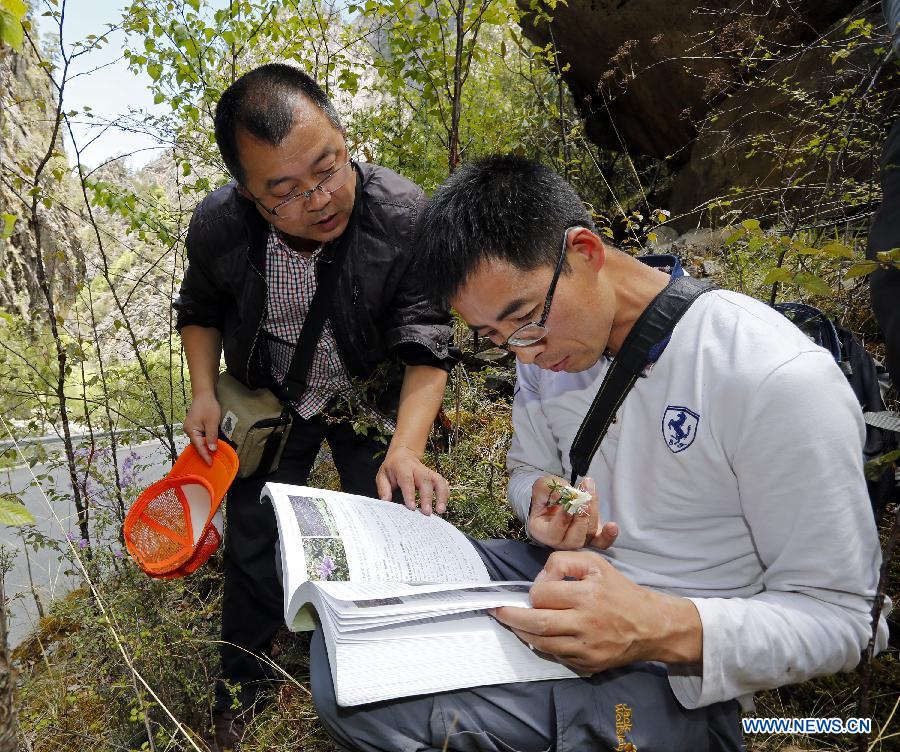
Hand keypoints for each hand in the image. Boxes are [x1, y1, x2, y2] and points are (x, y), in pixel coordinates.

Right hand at [183, 392, 220, 464]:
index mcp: (191, 430)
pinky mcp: (194, 425)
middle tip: (212, 463)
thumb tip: (212, 449)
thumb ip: (211, 436)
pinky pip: (199, 436)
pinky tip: (210, 445)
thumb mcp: (212, 422)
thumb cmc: (208, 406)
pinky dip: (204, 441)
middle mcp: (188, 430)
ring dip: (205, 447)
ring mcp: (191, 428)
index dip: (205, 455)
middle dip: (204, 453)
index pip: (199, 446)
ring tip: (212, 456)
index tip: (210, 464)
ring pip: (198, 441)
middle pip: (197, 445)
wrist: (204, 394)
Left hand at [375, 446, 449, 514]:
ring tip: (440, 510)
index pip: (407, 480)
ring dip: (441, 495)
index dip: (410, 494)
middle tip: (427, 513)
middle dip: (427, 497)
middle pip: (425, 481)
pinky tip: (443, 505)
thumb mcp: (382, 476)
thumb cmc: (392, 469)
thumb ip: (384, 489)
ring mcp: (428, 472)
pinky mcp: (435, 476)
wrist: (403, 455)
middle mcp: (418, 469)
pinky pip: (443, 483)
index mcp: (403, 468)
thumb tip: (386, 502)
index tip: (412, 507)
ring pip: (438, 481)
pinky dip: (446, 494)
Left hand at [491, 550, 701, 672]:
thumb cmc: (620, 591)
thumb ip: (564, 561)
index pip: (543, 594)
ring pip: (542, 644)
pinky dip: (543, 646)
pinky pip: (556, 657)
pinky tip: (538, 636)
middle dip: (511, 617)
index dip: (535, 590)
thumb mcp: (595, 563)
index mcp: (587, 595)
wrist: (650, 626)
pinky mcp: (588, 665)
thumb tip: (540, 578)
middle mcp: (586, 623)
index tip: (536, 589)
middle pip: (536, 622)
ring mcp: (586, 648)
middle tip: (498, 611)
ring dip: (522, 633)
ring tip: (513, 623)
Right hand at [528, 476, 617, 549]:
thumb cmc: (547, 494)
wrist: (557, 498)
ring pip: (589, 533)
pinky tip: (612, 526)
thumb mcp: (543, 487)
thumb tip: (567, 494)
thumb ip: (550, 489)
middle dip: (581, 517)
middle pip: (575, 538)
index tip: (569, 503)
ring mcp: (578, 540)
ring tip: (589, 490)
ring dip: (592, 511)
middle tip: (584, 498)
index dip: (563, 519)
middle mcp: (560, 542)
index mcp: (544, 533)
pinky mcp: (592, 537)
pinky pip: (602, 542)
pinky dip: (608, 535)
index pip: (554, 532)